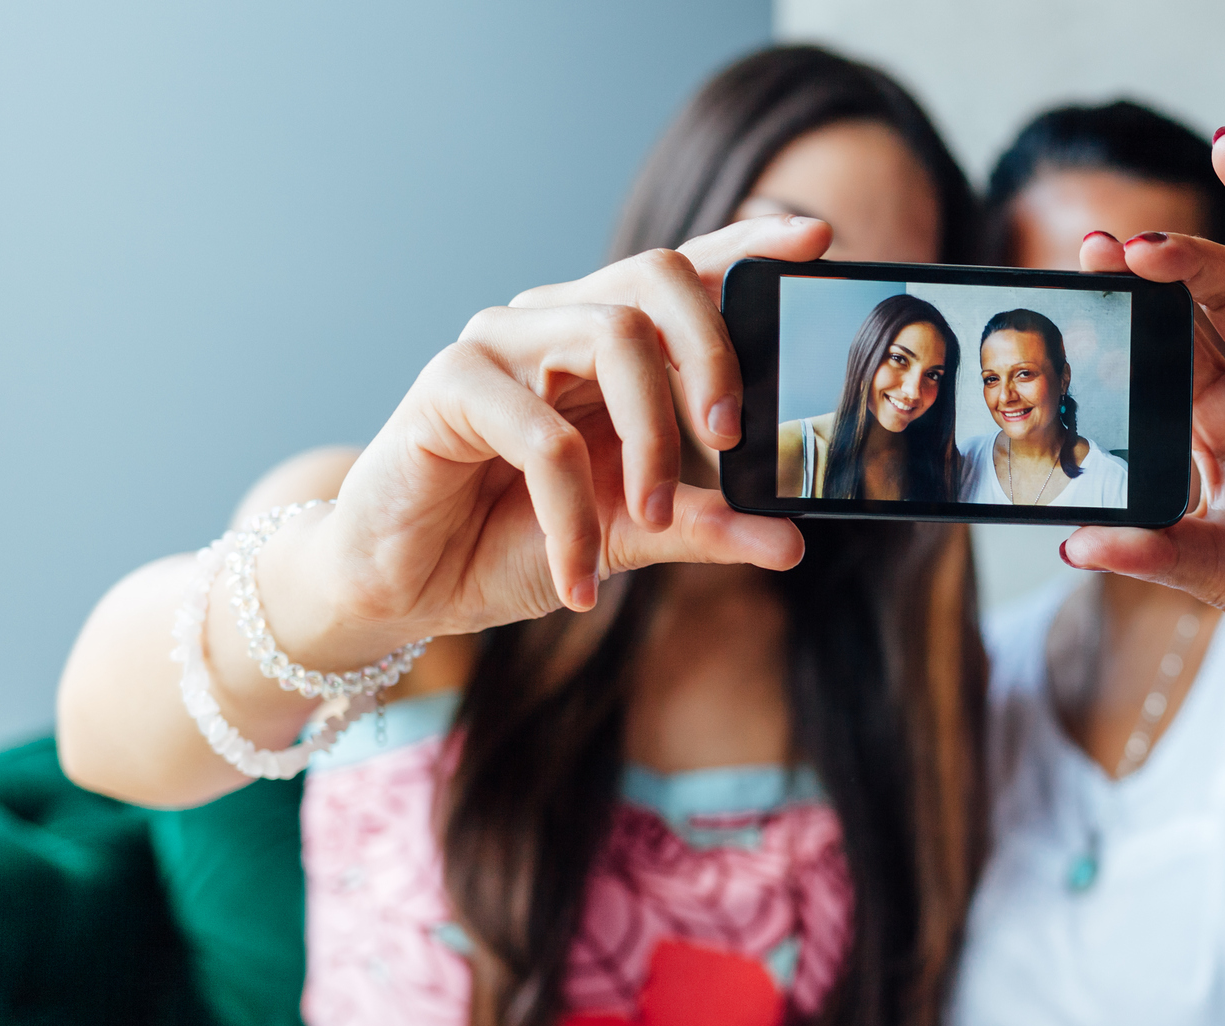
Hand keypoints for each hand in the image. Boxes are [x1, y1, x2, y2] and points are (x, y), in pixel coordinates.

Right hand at [269, 216, 830, 664]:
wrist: (409, 585)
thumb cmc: (514, 539)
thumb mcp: (629, 535)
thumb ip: (706, 527)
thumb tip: (793, 540)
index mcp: (605, 341)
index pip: (684, 274)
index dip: (748, 248)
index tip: (816, 240)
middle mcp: (554, 322)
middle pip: (656, 279)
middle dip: (713, 353)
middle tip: (733, 441)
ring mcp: (499, 345)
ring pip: (610, 338)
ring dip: (650, 442)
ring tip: (652, 520)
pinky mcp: (449, 387)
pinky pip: (543, 436)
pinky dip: (575, 516)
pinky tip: (580, 580)